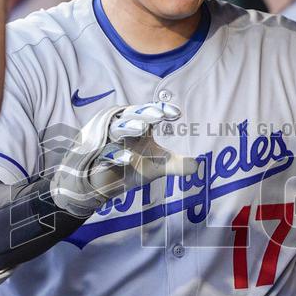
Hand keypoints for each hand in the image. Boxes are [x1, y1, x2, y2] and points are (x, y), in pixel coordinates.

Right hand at [50, 102, 198, 217]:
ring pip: (116, 129)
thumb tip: (198, 165)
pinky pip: (106, 153)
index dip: (161, 110)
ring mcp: (107, 141)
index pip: (149, 112)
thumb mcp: (155, 166)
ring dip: (128, 127)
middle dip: (144, 113)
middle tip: (159, 115)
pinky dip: (116, 155)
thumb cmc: (128, 167)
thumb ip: (175, 164)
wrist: (102, 185)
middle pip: (132, 114)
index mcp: (136, 125)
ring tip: (142, 129)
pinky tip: (127, 159)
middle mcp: (121, 128)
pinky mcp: (97, 156)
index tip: (176, 114)